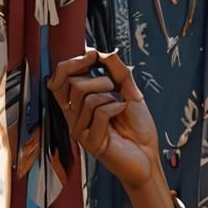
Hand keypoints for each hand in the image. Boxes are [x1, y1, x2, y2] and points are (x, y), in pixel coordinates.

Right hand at [47, 48, 162, 191]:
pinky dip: (115, 108)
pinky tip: (121, 113)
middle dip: (99, 79)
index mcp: (78, 104)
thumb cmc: (138, 127)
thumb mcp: (129, 92)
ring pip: (85, 96)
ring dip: (109, 95)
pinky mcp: (90, 142)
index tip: (91, 56)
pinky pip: (99, 112)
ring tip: (120, 106)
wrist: (149, 155)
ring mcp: (79, 129)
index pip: (58, 78)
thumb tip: (102, 52)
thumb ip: (117, 71)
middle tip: (115, 90)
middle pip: (72, 83)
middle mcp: (74, 116)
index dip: (71, 64)